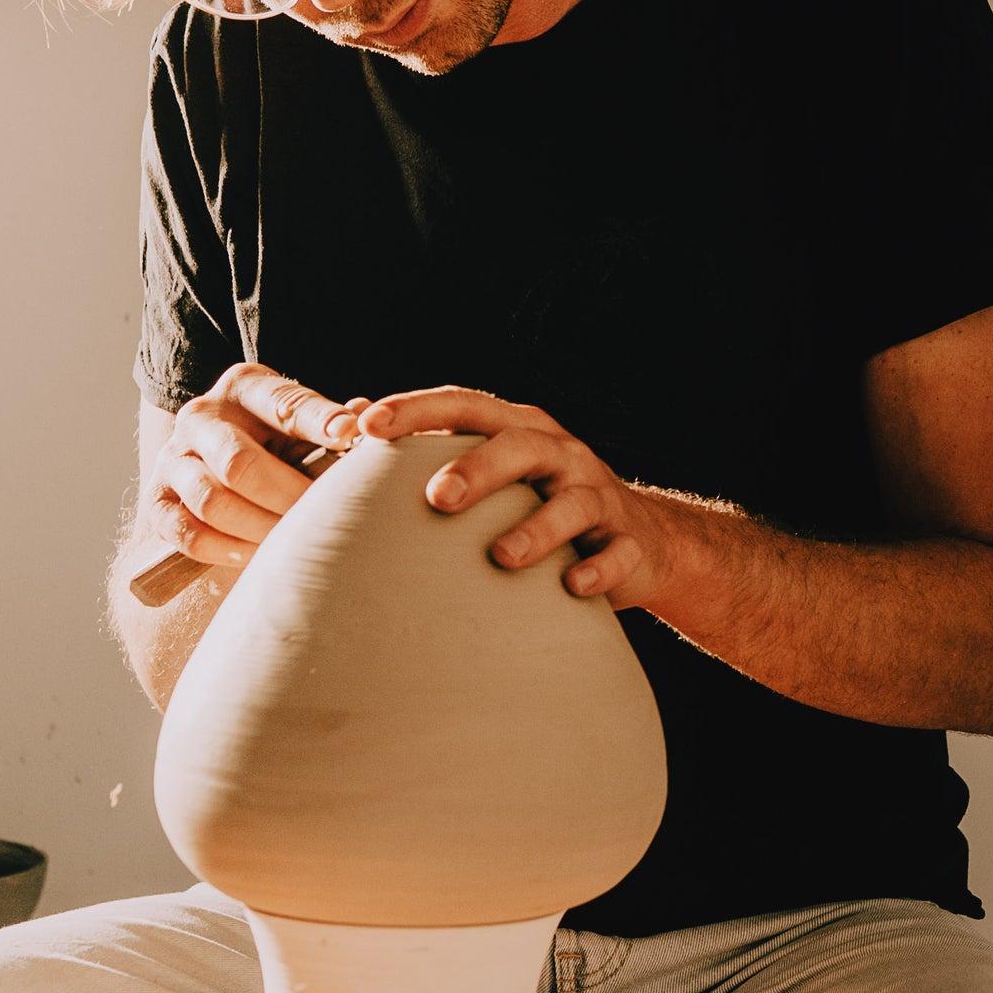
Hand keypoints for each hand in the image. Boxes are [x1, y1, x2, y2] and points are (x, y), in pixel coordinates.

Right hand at [147, 362, 363, 575]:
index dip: (319, 420)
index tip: (351, 436)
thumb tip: (368, 422)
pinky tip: (259, 556)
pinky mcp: (158, 500)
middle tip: (325, 516)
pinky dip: (226, 549)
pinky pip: (188, 533)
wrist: (215, 460)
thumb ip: (331, 422)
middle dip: (287, 495)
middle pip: (238, 462)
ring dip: (260, 528)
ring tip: (297, 541)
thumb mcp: (301, 421)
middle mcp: (201, 417)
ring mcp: (172, 459)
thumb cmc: (277, 440)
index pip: (283, 402)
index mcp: (243, 387)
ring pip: (212, 501)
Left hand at [349, 386, 686, 607]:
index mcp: (519, 429)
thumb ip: (431, 445)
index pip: (465, 405)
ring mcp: (598, 496)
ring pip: (572, 503)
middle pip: (520, 446)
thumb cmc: (540, 504)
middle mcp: (560, 453)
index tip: (369, 426)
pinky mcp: (628, 542)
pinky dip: (596, 570)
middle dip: (479, 467)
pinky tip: (571, 587)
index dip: (418, 410)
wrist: (641, 541)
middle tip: (437, 496)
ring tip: (501, 556)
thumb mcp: (494, 468)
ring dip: (537, 528)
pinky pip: (616, 554)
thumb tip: (351, 415)